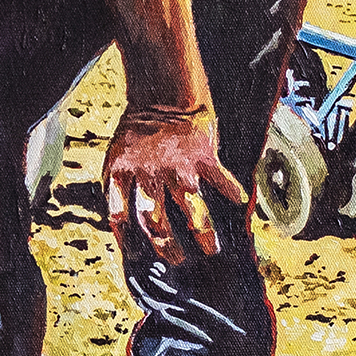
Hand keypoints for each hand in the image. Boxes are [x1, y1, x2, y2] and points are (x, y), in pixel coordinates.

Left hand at [104, 106, 247, 263]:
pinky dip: (231, 191)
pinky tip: (239, 202)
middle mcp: (148, 175)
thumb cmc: (137, 131)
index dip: (125, 237)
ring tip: (210, 249)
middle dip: (166, 245)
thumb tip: (124, 221)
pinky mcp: (202, 157)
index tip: (136, 256)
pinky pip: (220, 179)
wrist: (161, 95)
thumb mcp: (117, 156)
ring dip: (202, 232)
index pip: (118, 213)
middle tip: (176, 259)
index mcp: (123, 174)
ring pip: (190, 208)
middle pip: (154, 219)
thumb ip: (120, 185)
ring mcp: (177, 167)